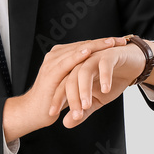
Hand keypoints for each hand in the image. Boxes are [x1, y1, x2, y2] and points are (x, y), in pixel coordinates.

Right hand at [7, 37, 123, 138]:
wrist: (32, 112)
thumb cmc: (51, 100)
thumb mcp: (70, 86)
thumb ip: (80, 78)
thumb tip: (98, 75)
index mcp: (61, 57)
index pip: (86, 46)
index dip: (103, 44)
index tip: (120, 43)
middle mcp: (56, 56)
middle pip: (84, 45)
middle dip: (103, 42)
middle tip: (121, 40)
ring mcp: (52, 62)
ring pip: (77, 50)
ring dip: (95, 46)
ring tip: (110, 43)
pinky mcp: (51, 73)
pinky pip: (66, 62)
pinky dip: (77, 56)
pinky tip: (88, 52)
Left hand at [49, 43, 145, 128]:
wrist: (134, 63)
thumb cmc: (113, 79)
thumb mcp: (97, 99)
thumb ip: (82, 110)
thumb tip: (66, 124)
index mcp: (75, 72)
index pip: (62, 86)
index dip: (57, 99)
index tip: (52, 114)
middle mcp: (82, 63)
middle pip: (70, 79)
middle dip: (71, 97)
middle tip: (75, 114)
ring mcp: (95, 56)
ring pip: (84, 71)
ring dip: (84, 89)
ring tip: (87, 105)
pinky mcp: (110, 54)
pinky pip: (104, 64)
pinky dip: (104, 76)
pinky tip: (105, 89)